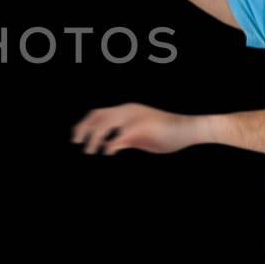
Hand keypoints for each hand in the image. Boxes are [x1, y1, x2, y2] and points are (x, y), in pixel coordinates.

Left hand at [71, 103, 205, 154]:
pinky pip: (119, 137)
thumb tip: (109, 146)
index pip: (99, 113)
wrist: (188, 129)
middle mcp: (127, 111)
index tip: (76, 134)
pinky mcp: (140, 128)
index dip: (85, 123)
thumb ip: (125, 139)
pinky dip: (110, 145)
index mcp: (127, 110)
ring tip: (89, 151)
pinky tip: (107, 152)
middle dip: (83, 128)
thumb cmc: (167, 134)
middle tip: (75, 141)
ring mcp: (133, 118)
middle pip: (96, 116)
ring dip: (93, 138)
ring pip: (104, 124)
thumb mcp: (141, 136)